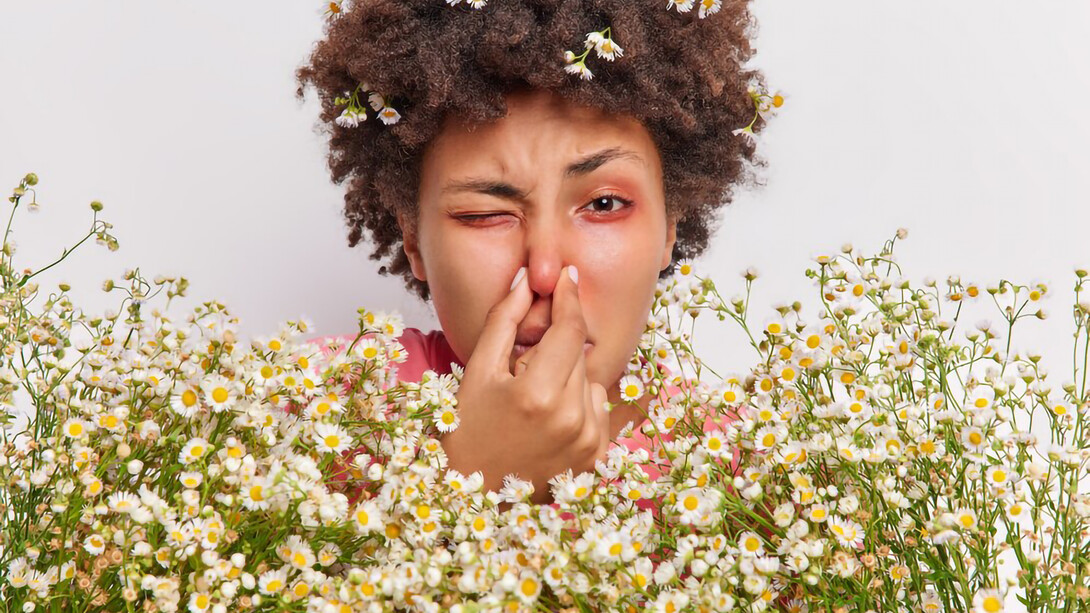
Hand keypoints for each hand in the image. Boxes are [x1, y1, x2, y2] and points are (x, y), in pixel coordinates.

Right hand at [439, 265, 610, 503]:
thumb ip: (503, 319)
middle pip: (578, 354)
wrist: (471, 493)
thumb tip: (527, 279)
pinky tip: (548, 420)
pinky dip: (578, 404)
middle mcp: (571, 419)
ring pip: (590, 380)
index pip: (569, 330)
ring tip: (532, 403)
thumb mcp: (477, 370)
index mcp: (538, 395)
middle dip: (553, 350)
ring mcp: (587, 442)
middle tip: (521, 373)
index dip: (568, 298)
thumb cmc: (466, 428)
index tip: (567, 275)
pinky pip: (598, 408)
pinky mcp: (596, 458)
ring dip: (566, 379)